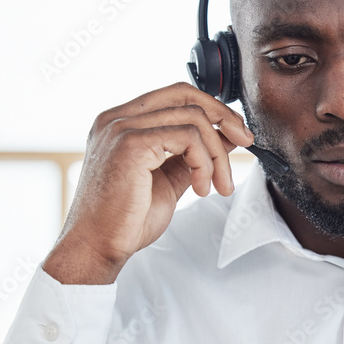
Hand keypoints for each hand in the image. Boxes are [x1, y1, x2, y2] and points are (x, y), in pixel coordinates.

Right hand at [43, 82, 253, 284]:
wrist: (97, 248)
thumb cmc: (125, 220)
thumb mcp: (168, 180)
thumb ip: (192, 155)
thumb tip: (225, 137)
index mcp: (122, 122)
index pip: (175, 95)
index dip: (212, 108)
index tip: (236, 132)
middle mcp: (117, 118)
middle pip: (186, 96)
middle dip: (224, 118)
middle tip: (246, 143)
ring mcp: (121, 128)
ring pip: (193, 120)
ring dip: (216, 155)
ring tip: (217, 185)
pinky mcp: (131, 144)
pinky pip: (187, 138)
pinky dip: (204, 163)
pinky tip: (200, 188)